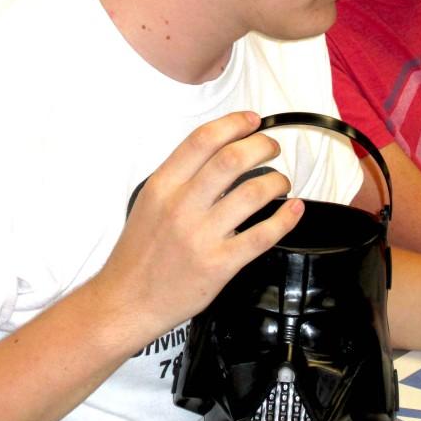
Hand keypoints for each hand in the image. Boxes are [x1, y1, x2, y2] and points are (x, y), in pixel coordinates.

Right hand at [93, 111, 303, 343]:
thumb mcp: (149, 202)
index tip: (252, 121)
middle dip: (261, 145)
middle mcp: (182, 206)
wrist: (127, 300)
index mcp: (163, 186)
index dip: (233, 124)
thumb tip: (219, 153)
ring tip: (280, 181)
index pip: (202, 140)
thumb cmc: (139, 252)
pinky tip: (293, 210)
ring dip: (276, 180)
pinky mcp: (219, 265)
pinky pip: (262, 235)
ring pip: (252, 193)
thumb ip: (179, 178)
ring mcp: (201, 236)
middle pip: (232, 159)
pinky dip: (285, 218)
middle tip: (272, 147)